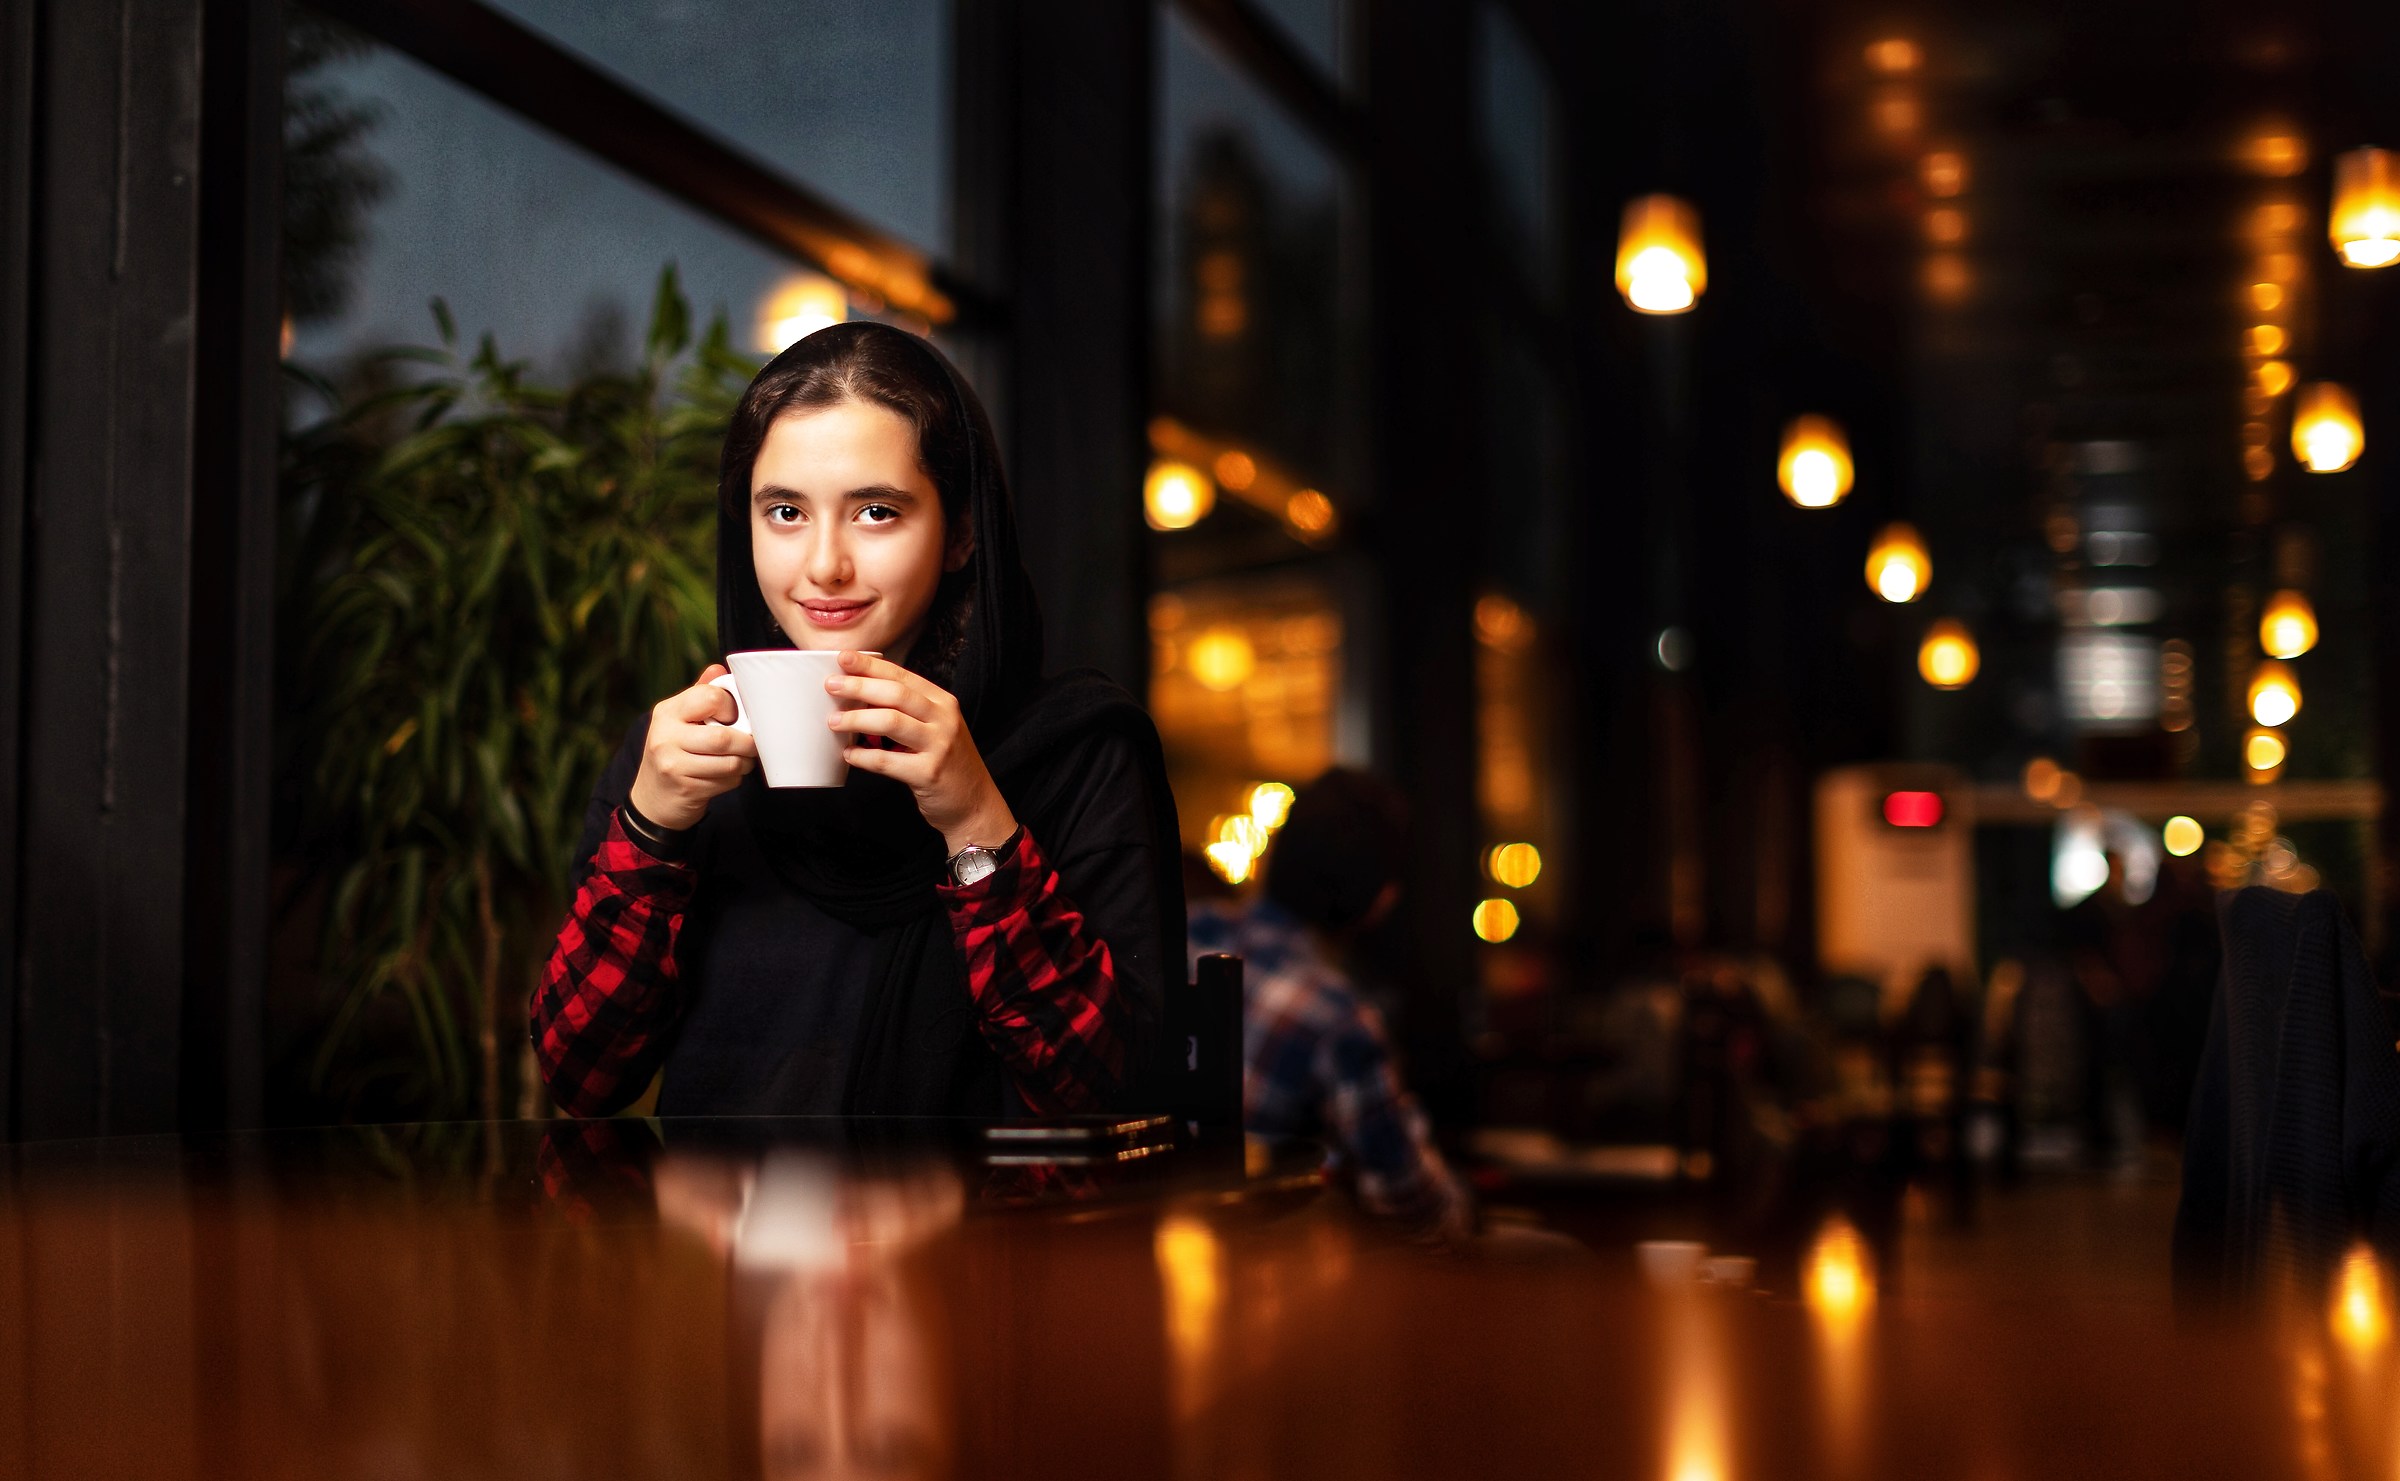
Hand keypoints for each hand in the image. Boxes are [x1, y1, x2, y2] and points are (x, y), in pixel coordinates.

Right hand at [627, 664, 758, 831]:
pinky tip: (724, 776)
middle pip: (723, 737)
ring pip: (730, 762)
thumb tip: (718, 669)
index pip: (710, 698)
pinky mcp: (685, 788)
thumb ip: (700, 694)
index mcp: (667, 711)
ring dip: (744, 763)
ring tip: (741, 760)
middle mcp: (665, 736)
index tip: (735, 716)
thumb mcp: (680, 720)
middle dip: (747, 743)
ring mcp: (672, 764)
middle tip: (752, 744)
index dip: (731, 707)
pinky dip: (734, 779)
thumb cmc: (675, 750)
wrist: (654, 797)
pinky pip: (726, 781)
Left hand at [825, 651, 1016, 854]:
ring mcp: (939, 746)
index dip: (871, 665)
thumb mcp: (936, 728)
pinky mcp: (929, 773)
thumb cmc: (948, 763)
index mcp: (943, 702)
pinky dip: (863, 757)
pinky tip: (849, 754)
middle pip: (896, 694)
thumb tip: (861, 697)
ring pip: (890, 722)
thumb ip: (908, 712)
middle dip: (859, 686)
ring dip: (857, 719)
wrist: (975, 803)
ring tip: (834, 722)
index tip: (844, 657)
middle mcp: (944, 719)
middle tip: (831, 686)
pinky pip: (887, 761)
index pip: (902, 676)